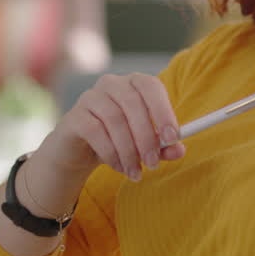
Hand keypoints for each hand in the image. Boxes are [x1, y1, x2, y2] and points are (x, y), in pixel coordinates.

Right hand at [39, 73, 185, 181]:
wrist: (79, 151)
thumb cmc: (118, 141)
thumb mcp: (144, 145)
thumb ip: (163, 146)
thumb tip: (179, 150)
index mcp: (133, 84)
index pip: (150, 86)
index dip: (163, 110)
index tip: (173, 138)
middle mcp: (111, 84)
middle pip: (133, 103)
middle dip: (146, 137)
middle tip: (152, 164)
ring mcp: (90, 97)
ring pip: (114, 119)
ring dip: (128, 150)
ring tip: (135, 171)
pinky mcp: (74, 115)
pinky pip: (95, 131)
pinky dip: (110, 152)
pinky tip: (118, 166)